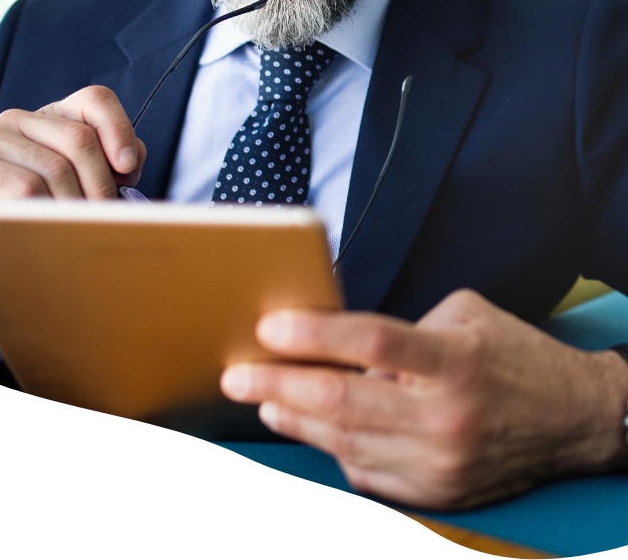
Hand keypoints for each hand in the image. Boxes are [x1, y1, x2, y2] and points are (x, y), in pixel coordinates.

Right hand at [0, 86, 145, 349]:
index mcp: (53, 116)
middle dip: (101, 185)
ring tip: (79, 232)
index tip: (128, 169)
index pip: (95, 100)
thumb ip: (112, 166)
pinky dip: (47, 212)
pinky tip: (50, 230)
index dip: (119, 129)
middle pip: (80, 139)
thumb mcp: (82, 185)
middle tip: (105, 219)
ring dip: (76, 207)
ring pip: (56, 168)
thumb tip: (131, 161)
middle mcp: (19, 119)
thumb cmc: (42, 215)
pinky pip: (26, 187)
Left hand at [220, 289, 627, 508]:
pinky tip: (309, 427)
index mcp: (454, 360)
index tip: (268, 327)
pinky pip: (367, 474)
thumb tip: (335, 339)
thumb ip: (402, 327)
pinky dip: (334, 450)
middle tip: (237, 374)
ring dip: (296, 419)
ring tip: (262, 399)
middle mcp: (446, 416)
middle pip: (344, 400)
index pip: (372, 341)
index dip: (314, 334)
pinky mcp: (437, 493)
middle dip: (280, 384)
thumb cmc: (510, 355)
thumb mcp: (464, 316)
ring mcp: (441, 463)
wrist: (571, 419)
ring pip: (346, 442)